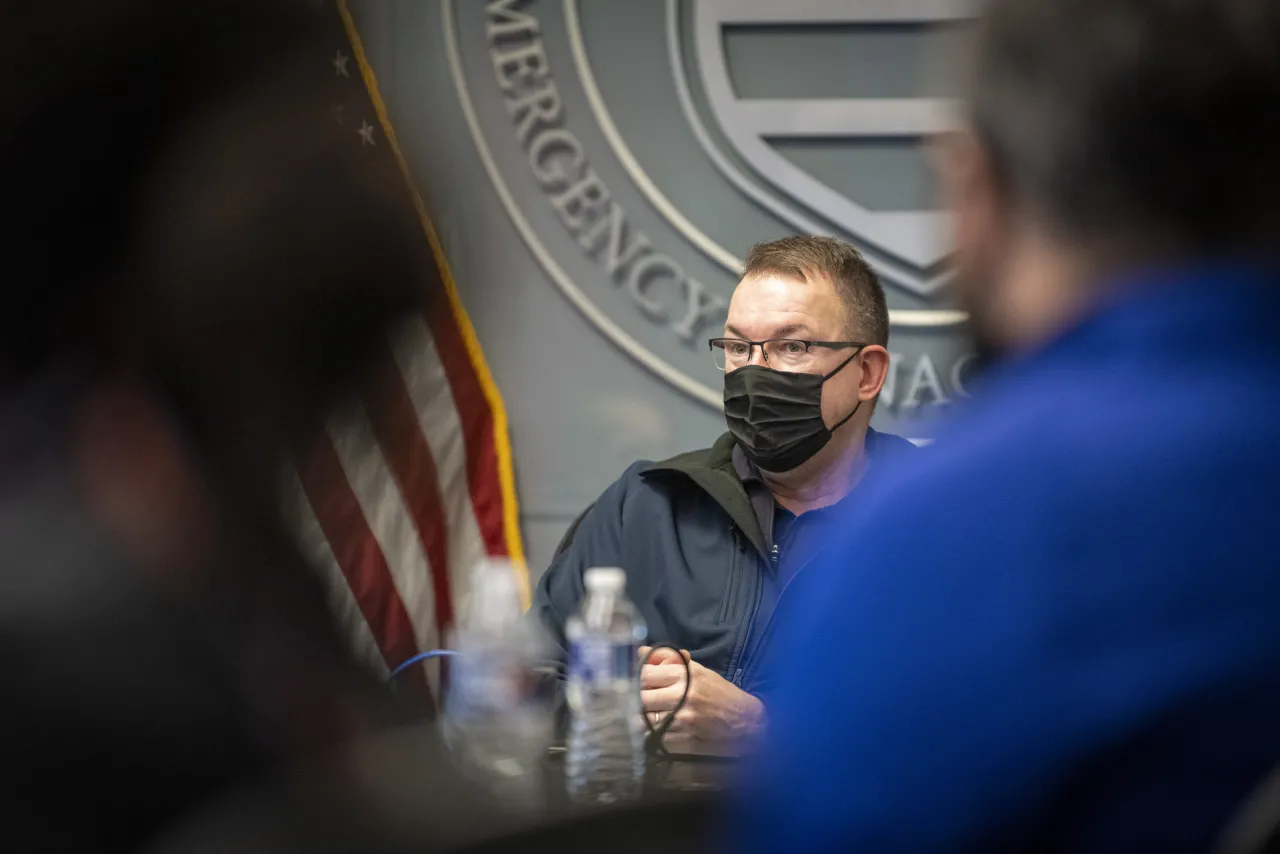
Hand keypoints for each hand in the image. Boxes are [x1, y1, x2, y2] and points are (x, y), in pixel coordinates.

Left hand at [638, 647, 765, 744]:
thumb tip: (642, 650)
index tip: (633, 677)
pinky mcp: (683, 737)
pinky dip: (648, 731)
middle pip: (641, 697)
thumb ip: (670, 661)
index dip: (634, 676)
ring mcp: (682, 719)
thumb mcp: (699, 671)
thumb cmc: (721, 692)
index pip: (646, 674)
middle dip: (633, 696)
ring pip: (644, 718)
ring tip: (638, 711)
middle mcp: (682, 696)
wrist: (745, 721)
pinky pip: (655, 735)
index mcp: (685, 676)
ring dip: (638, 715)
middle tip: (632, 696)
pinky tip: (650, 726)